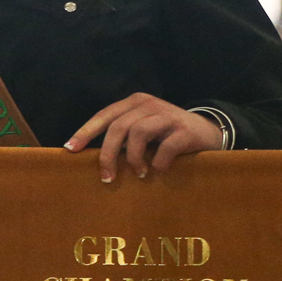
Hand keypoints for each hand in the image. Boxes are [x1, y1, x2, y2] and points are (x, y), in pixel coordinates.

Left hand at [66, 94, 222, 181]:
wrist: (210, 133)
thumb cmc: (167, 135)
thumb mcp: (143, 130)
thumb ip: (122, 136)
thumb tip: (93, 157)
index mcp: (134, 103)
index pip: (104, 115)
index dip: (85, 132)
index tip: (71, 150)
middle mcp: (149, 104)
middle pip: (118, 127)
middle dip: (107, 154)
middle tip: (106, 177)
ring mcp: (168, 115)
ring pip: (138, 133)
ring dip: (133, 158)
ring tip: (139, 172)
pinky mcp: (186, 130)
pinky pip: (165, 147)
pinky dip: (158, 162)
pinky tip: (159, 170)